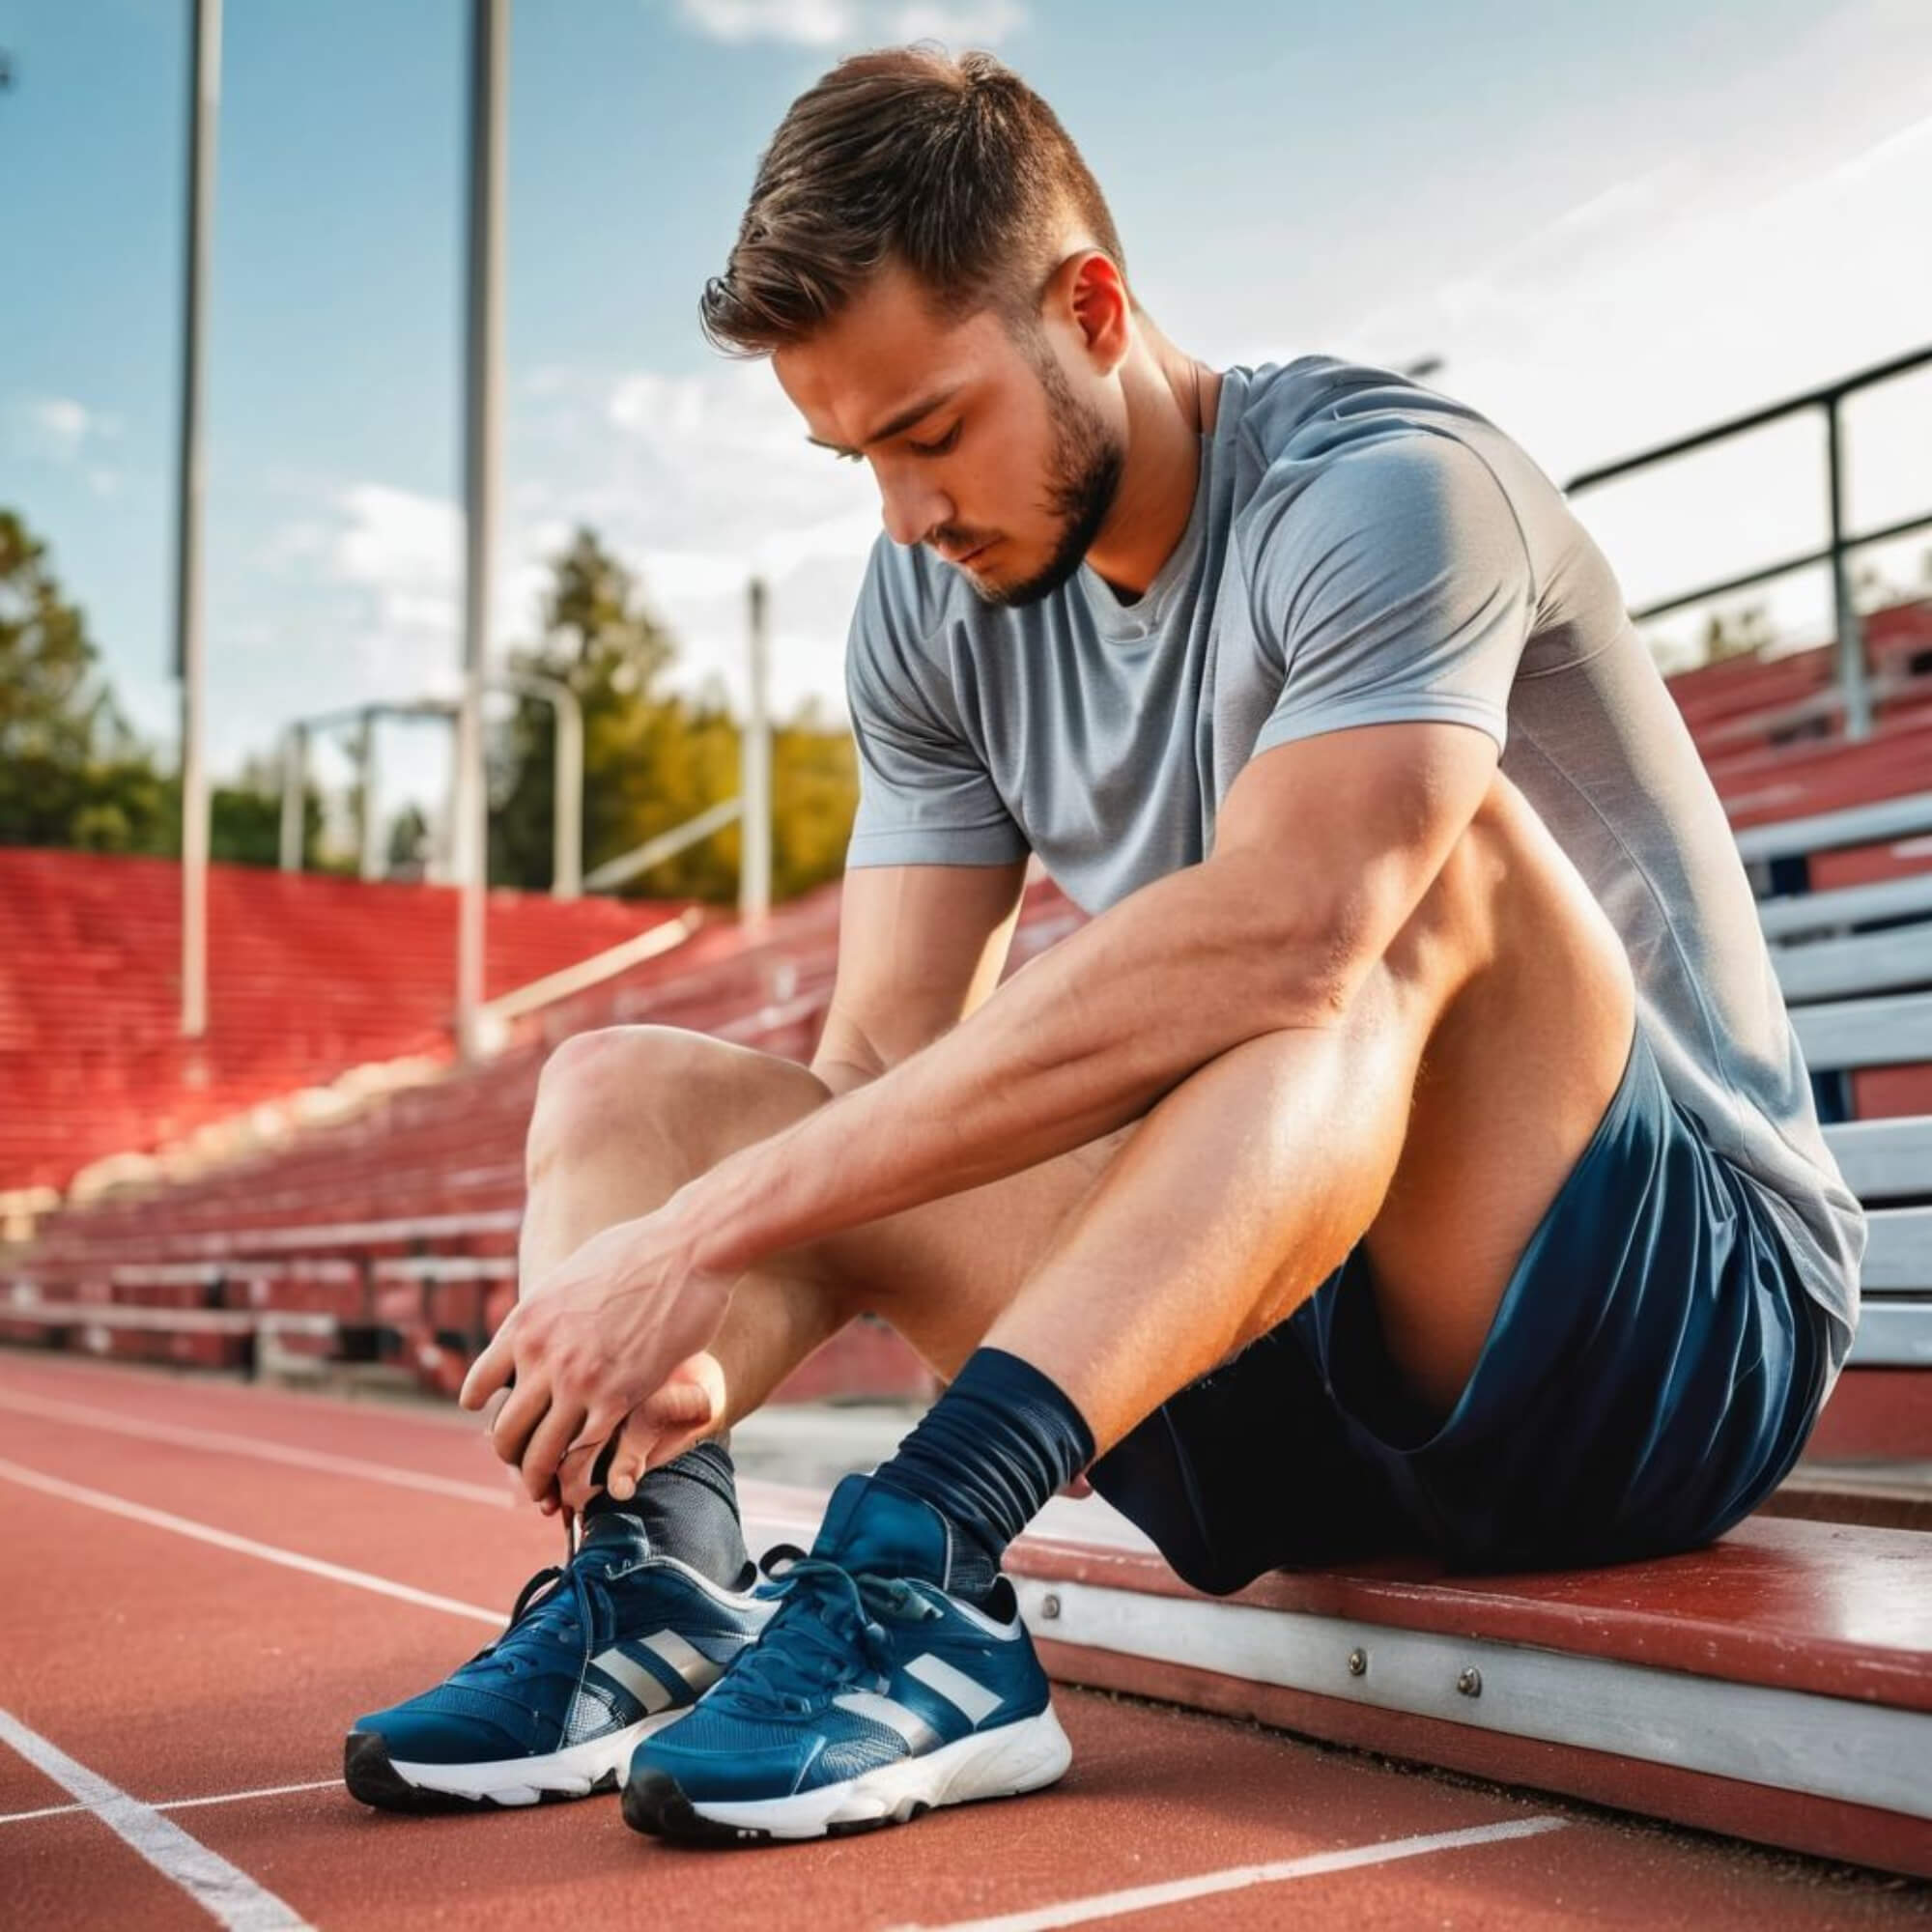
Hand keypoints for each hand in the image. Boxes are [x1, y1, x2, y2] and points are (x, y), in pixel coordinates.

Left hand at [458, 1211, 732, 1503]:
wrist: (686, 1248)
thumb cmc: (638, 1251)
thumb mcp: (570, 1274)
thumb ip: (549, 1308)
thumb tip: (541, 1319)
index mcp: (524, 1323)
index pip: (478, 1389)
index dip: (490, 1410)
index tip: (505, 1417)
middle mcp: (541, 1356)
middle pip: (505, 1433)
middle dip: (514, 1458)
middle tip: (528, 1466)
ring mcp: (578, 1380)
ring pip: (539, 1454)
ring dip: (541, 1480)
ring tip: (549, 1493)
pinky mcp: (619, 1398)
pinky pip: (585, 1455)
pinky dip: (581, 1477)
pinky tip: (588, 1484)